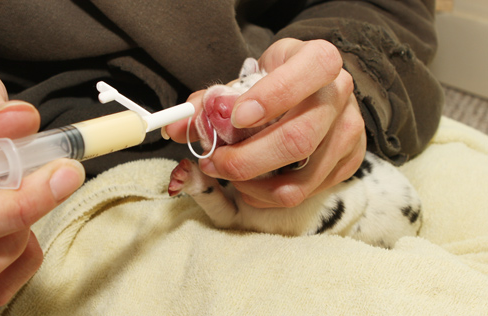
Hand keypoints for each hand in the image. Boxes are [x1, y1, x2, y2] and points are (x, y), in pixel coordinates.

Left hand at [166, 38, 365, 207]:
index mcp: (317, 60)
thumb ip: (206, 103)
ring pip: (301, 178)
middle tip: (213, 162)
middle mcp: (340, 94)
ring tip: (227, 174)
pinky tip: (251, 183)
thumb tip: (175, 129)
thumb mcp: (242, 81)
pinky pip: (305, 193)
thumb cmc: (271, 84)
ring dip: (253, 185)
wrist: (309, 90)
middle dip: (245, 160)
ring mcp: (349, 131)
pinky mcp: (349, 162)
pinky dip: (268, 195)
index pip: (307, 73)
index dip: (271, 98)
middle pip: (298, 139)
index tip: (235, 118)